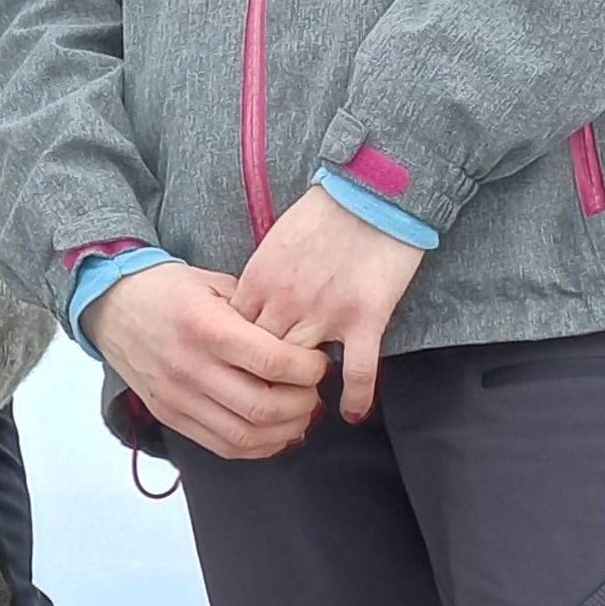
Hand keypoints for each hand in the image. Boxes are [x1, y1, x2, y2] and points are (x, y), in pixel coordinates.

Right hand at [88, 260, 328, 460]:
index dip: (308, 369)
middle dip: (303, 404)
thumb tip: (301, 341)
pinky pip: (223, 446)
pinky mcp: (170, 416)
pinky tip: (275, 432)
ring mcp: (178, 398)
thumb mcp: (215, 284)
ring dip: (285, 431)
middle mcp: (190, 367)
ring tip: (300, 413)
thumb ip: (256, 311)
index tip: (318, 363)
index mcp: (206, 327)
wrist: (113, 306)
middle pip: (263, 407)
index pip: (271, 361)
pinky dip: (258, 446)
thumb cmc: (169, 289)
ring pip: (246, 435)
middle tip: (314, 390)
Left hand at [233, 185, 429, 419]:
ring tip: (303, 411)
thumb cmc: (324, 212)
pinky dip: (356, 396)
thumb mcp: (275, 242)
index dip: (234, 359)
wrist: (371, 191)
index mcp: (259, 280)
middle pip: (260, 359)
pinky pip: (359, 370)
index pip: (233, 335)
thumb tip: (248, 308)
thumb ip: (260, 278)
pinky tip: (353, 414)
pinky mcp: (365, 317)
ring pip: (300, 369)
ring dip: (300, 393)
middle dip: (259, 384)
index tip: (238, 374)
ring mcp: (325, 313)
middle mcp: (286, 302)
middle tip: (267, 403)